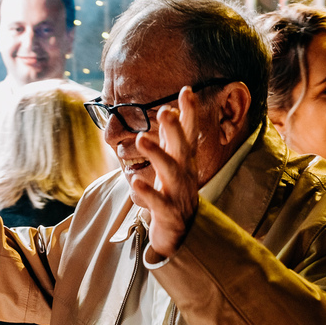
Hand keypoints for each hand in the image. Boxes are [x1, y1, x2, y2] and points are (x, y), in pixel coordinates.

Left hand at [130, 88, 200, 259]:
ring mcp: (178, 194)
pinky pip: (158, 202)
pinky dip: (147, 192)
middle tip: (165, 110)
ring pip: (170, 172)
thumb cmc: (173, 193)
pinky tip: (135, 182)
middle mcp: (185, 175)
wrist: (180, 234)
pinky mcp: (168, 214)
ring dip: (157, 154)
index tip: (187, 89)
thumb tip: (170, 108)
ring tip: (141, 139)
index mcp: (184, 162)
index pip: (189, 133)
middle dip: (175, 129)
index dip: (190, 112)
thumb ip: (171, 140)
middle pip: (182, 149)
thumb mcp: (174, 164)